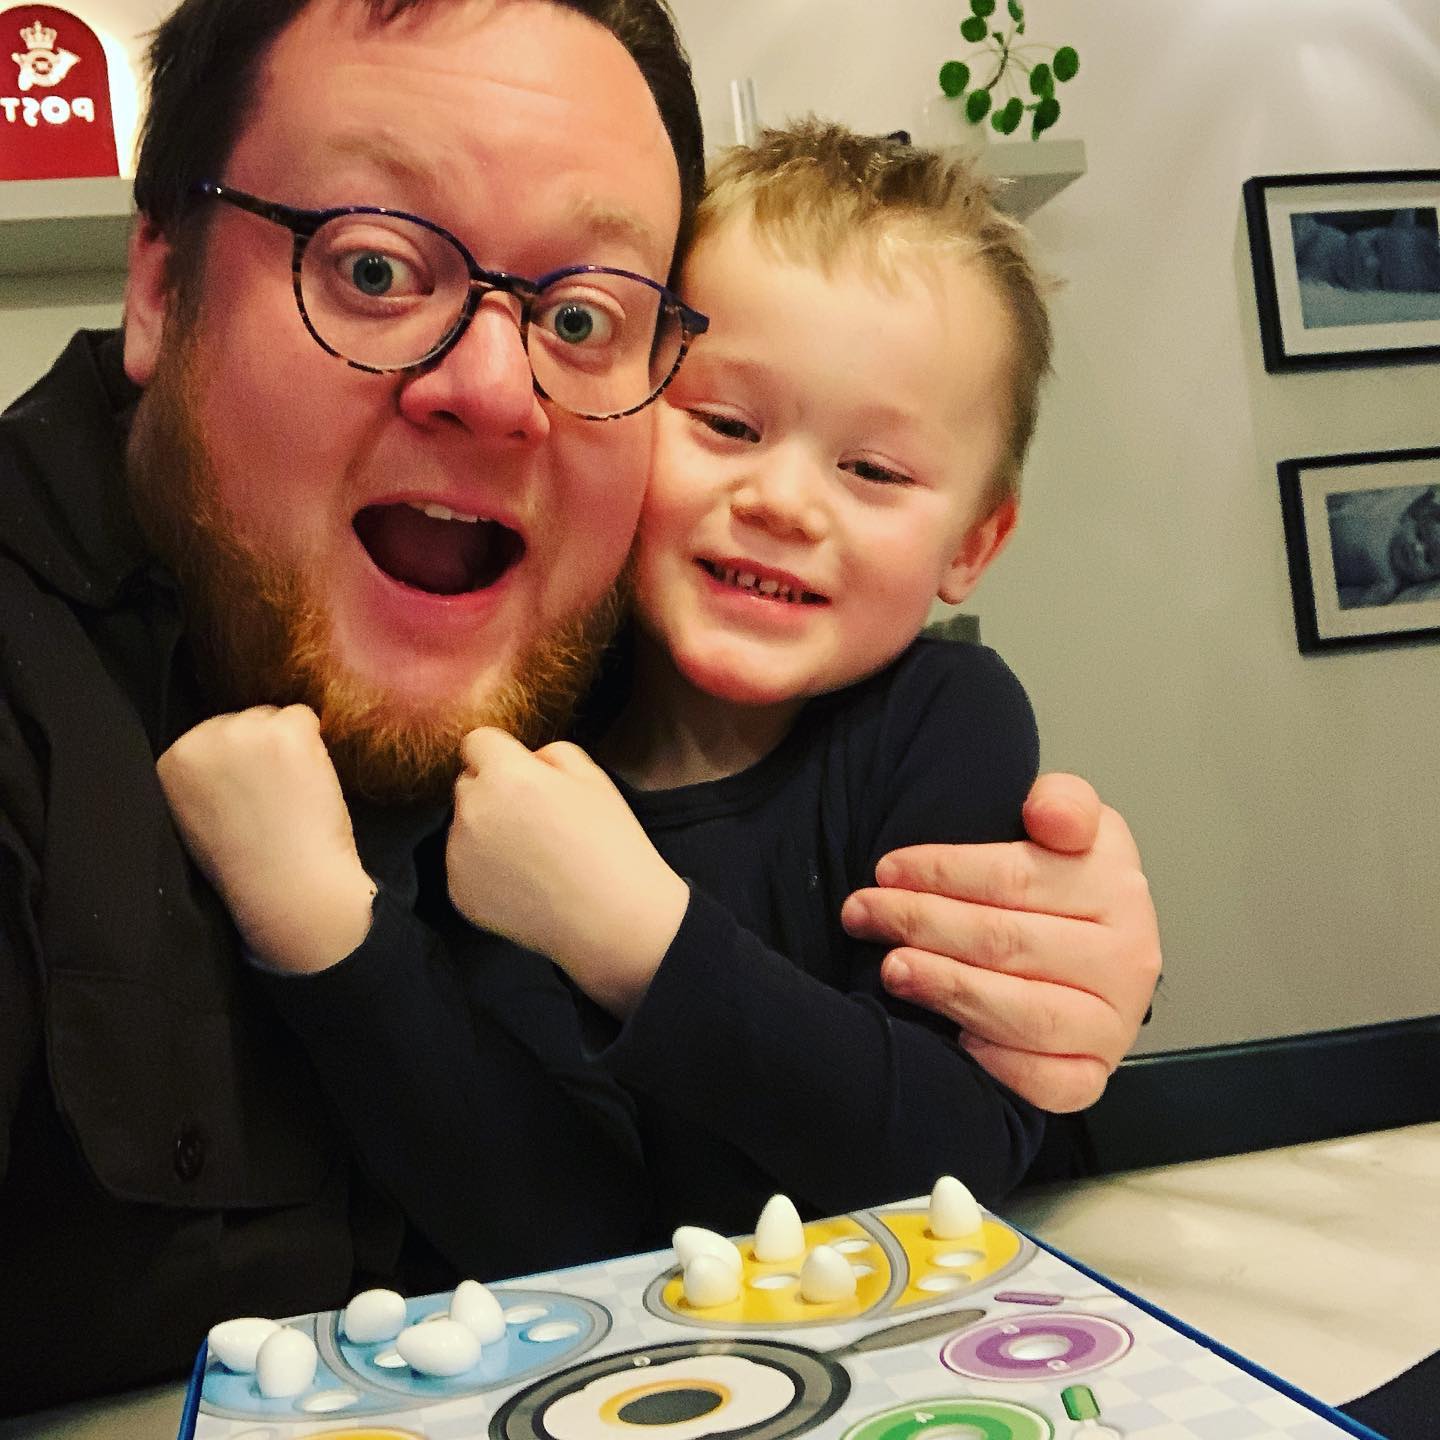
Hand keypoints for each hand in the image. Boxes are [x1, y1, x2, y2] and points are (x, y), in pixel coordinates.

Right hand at [156, 705, 374, 971]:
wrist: (287, 889)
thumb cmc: (249, 865)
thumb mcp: (199, 816)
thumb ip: (206, 776)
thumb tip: (234, 749)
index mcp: (169, 763)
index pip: (212, 736)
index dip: (239, 764)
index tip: (246, 798)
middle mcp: (196, 739)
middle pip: (244, 719)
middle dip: (263, 750)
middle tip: (273, 799)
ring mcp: (241, 733)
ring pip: (277, 717)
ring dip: (291, 747)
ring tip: (290, 796)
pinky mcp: (284, 733)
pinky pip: (307, 718)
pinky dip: (316, 747)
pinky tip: (308, 784)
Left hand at [448, 731, 689, 1015]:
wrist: (611, 918)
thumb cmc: (609, 843)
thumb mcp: (593, 777)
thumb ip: (550, 752)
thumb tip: (526, 760)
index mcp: (504, 775)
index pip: (477, 741)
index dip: (501, 754)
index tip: (522, 774)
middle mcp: (471, 811)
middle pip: (467, 784)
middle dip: (492, 791)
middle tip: (534, 818)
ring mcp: (459, 855)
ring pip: (463, 826)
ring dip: (486, 831)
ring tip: (533, 857)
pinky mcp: (458, 892)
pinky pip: (463, 865)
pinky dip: (484, 870)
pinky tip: (524, 882)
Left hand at [840, 773, 1160, 1112]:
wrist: (1094, 951)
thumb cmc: (1062, 887)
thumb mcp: (1068, 821)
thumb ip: (1063, 801)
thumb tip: (1049, 815)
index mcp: (1118, 887)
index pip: (1016, 877)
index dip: (941, 871)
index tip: (888, 869)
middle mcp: (1126, 959)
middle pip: (1006, 941)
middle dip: (921, 922)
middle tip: (863, 913)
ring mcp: (1113, 1023)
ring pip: (1023, 1012)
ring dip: (945, 987)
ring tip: (891, 967)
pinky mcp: (1094, 1075)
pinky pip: (1045, 1082)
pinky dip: (997, 1064)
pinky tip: (954, 1039)